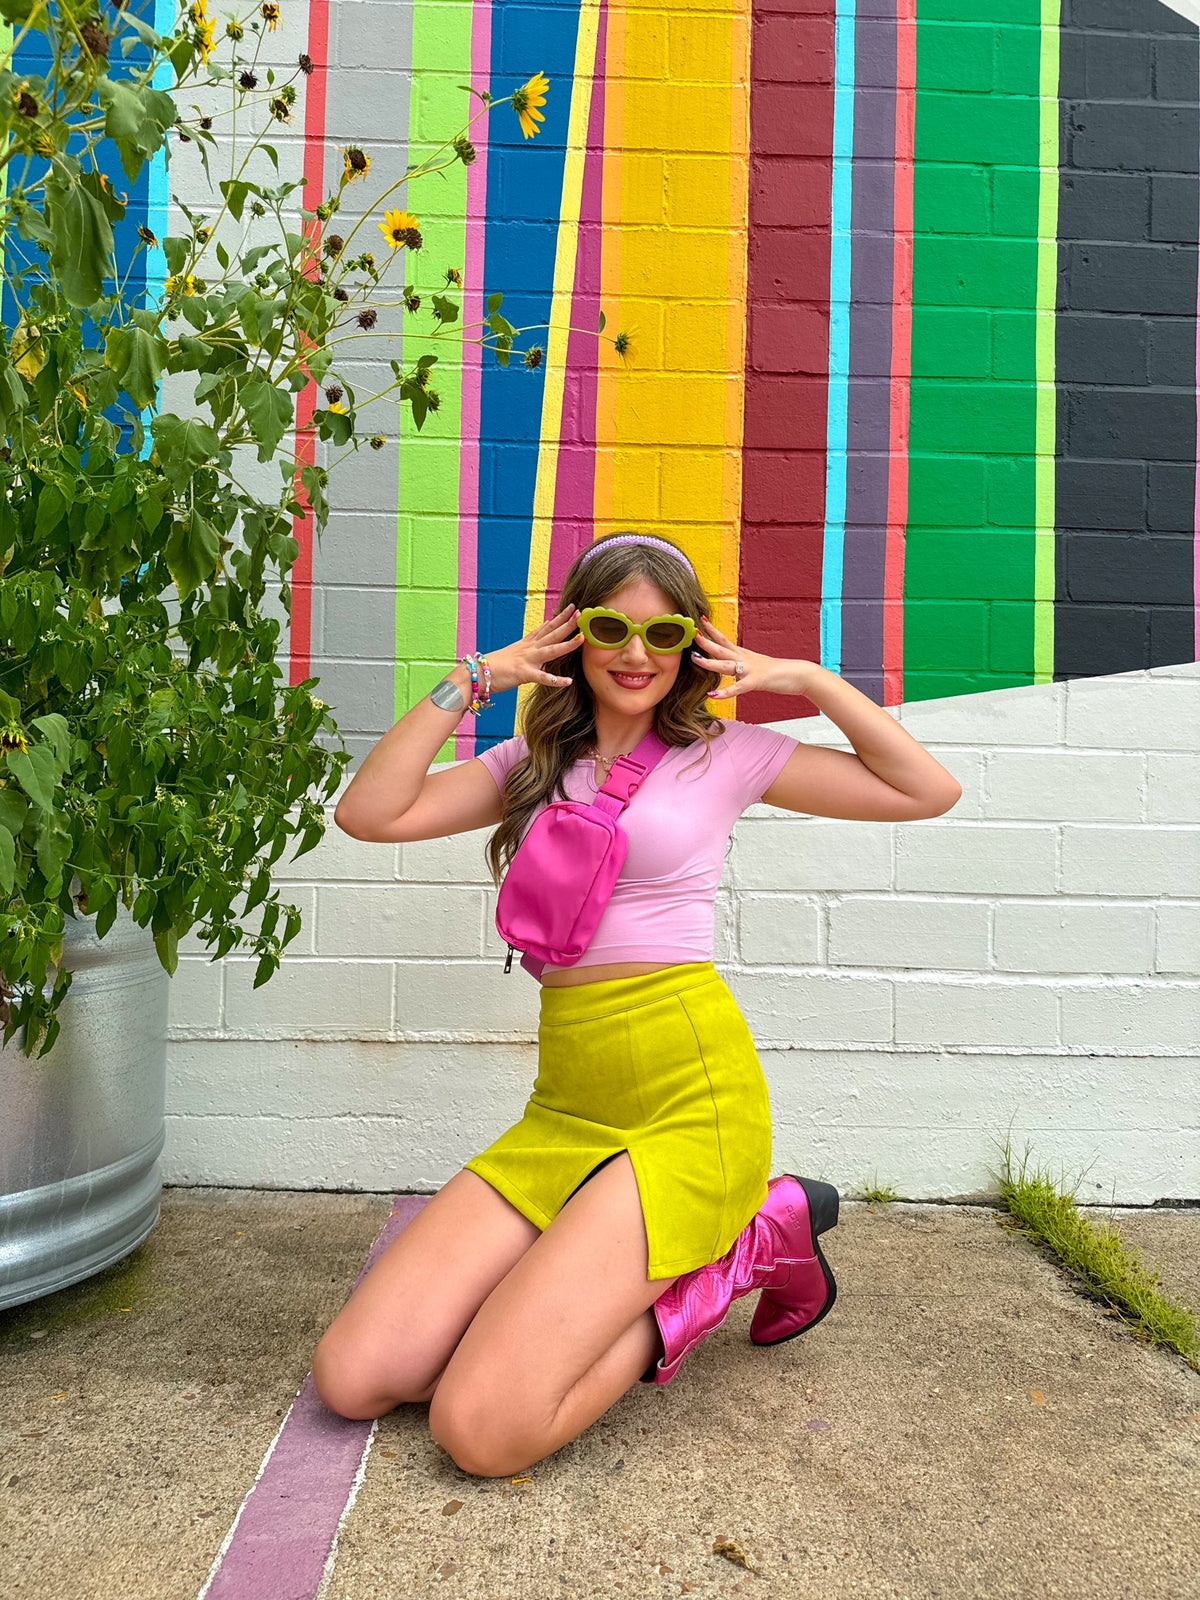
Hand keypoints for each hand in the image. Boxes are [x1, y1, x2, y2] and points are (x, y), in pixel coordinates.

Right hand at [486, 605, 584, 693]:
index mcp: (527, 644)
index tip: (573, 607)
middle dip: (568, 623)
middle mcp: (529, 649)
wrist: (476, 673)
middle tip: (581, 613)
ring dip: (567, 644)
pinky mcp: (523, 674)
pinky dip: (555, 680)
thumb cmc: (495, 665)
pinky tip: (568, 681)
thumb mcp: (515, 650)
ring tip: (582, 638)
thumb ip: (530, 641)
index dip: (560, 617)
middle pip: (552, 634)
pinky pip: (542, 678)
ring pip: (551, 651)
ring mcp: (527, 660)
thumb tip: (543, 629)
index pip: (547, 627)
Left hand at [690, 618, 816, 699]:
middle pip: (721, 649)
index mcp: (745, 655)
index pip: (725, 641)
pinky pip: (738, 688)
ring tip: (694, 658)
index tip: (701, 621)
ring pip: (726, 665)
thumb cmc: (782, 673)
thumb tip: (738, 671)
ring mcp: (751, 670)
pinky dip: (725, 692)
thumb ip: (747, 668)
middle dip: (705, 641)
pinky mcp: (757, 682)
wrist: (801, 674)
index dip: (713, 631)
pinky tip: (712, 695)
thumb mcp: (760, 667)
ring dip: (709, 662)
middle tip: (691, 632)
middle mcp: (746, 659)